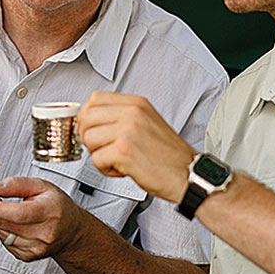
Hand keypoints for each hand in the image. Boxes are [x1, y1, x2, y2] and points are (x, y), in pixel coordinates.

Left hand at [0, 176, 83, 259]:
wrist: (70, 231)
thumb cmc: (57, 207)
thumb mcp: (41, 186)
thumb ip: (16, 184)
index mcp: (49, 212)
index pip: (18, 214)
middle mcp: (43, 233)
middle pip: (6, 224)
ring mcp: (35, 247)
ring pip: (2, 234)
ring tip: (5, 211)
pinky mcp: (27, 256)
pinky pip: (5, 242)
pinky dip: (3, 231)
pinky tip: (12, 224)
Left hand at [75, 92, 195, 201]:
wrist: (188, 174)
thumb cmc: (168, 155)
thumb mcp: (147, 122)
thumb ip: (121, 117)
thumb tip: (89, 120)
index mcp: (137, 104)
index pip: (95, 99)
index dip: (87, 116)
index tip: (90, 129)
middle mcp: (132, 113)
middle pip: (86, 117)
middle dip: (87, 136)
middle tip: (102, 148)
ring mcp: (128, 131)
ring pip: (88, 139)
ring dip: (98, 154)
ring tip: (116, 160)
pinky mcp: (125, 152)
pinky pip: (96, 159)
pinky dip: (106, 169)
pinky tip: (122, 170)